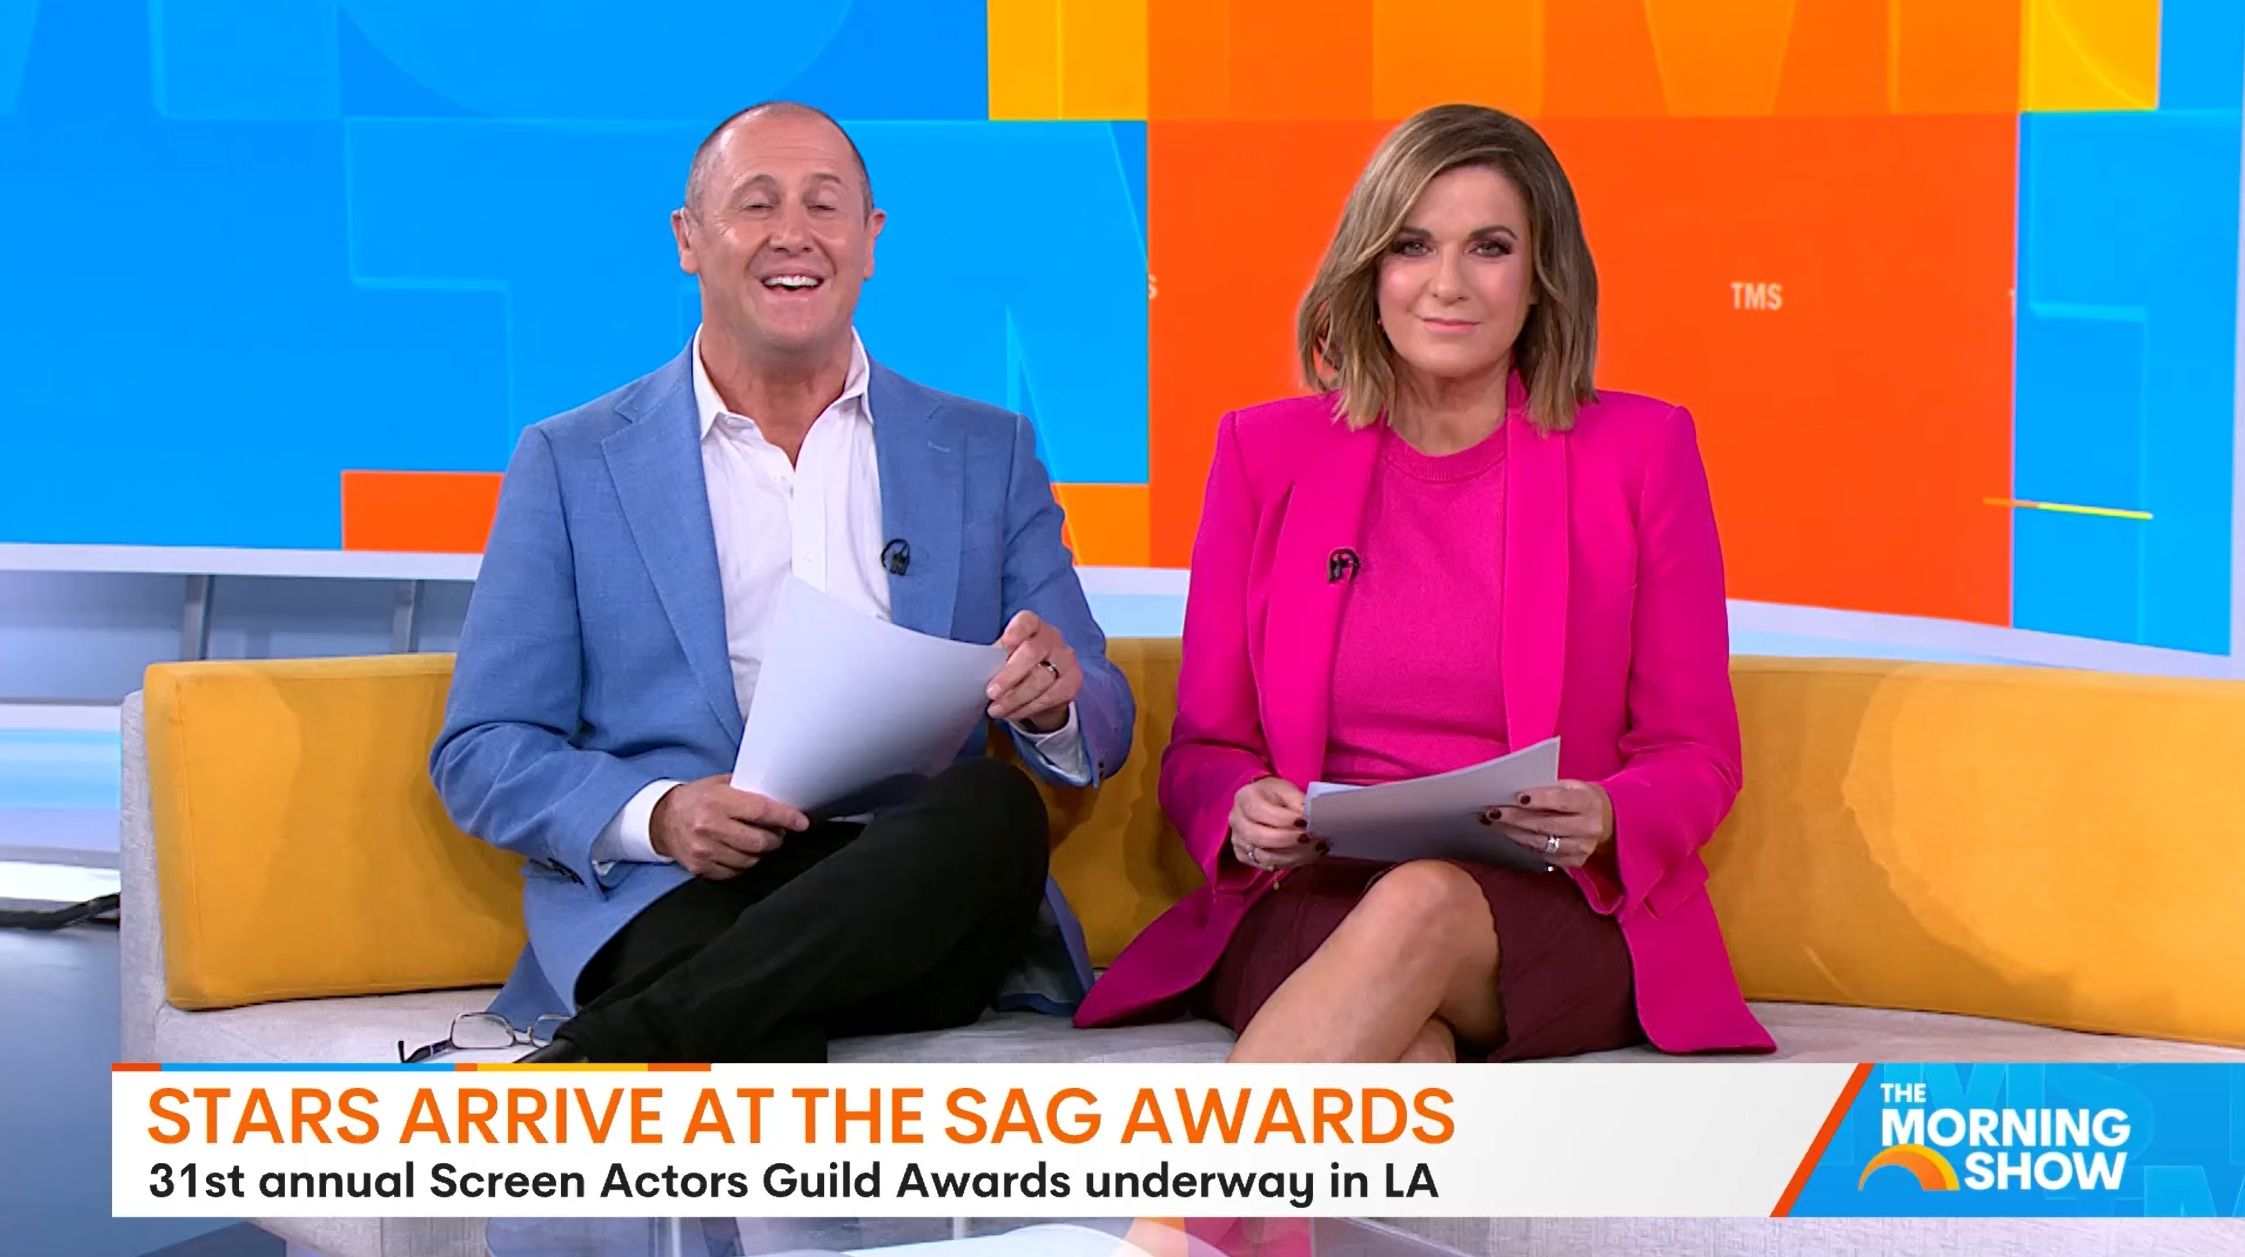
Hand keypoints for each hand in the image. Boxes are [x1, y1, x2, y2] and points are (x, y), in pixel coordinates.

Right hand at [649, 775, 809, 879]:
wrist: (662, 820)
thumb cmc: (696, 800)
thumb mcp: (720, 784)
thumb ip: (748, 790)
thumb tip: (782, 798)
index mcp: (717, 801)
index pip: (761, 811)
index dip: (786, 818)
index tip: (801, 822)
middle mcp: (709, 827)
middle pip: (760, 841)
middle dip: (776, 837)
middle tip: (777, 831)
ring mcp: (704, 850)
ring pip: (751, 860)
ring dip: (761, 852)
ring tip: (757, 841)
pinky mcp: (701, 868)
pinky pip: (736, 872)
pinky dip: (744, 864)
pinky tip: (740, 852)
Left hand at [988, 610, 1080, 732]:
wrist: (1044, 687)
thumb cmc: (1017, 667)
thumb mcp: (1004, 658)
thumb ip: (996, 658)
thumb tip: (976, 669)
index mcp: (1033, 626)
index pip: (1027, 621)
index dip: (1017, 630)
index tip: (1005, 644)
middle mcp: (1053, 638)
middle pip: (1033, 652)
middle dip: (1010, 675)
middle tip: (991, 692)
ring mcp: (1066, 659)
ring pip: (1041, 679)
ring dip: (1015, 698)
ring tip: (996, 710)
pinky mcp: (1073, 681)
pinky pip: (1050, 697)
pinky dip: (1028, 707)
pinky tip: (1012, 713)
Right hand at [1228, 776, 1324, 872]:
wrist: (1262, 803)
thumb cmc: (1275, 796)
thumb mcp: (1287, 790)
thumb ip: (1298, 801)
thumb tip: (1311, 816)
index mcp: (1244, 798)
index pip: (1261, 811)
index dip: (1285, 819)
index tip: (1306, 822)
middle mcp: (1236, 820)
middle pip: (1259, 836)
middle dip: (1289, 840)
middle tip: (1310, 838)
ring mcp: (1237, 839)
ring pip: (1263, 856)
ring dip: (1292, 856)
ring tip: (1313, 850)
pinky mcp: (1242, 855)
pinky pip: (1264, 865)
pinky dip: (1286, 864)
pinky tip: (1302, 857)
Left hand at [1483, 780, 1613, 869]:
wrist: (1605, 819)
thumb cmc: (1579, 798)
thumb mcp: (1571, 786)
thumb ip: (1548, 789)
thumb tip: (1512, 792)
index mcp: (1589, 802)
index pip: (1562, 800)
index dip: (1539, 799)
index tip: (1517, 797)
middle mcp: (1589, 827)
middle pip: (1547, 824)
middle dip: (1516, 818)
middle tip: (1493, 812)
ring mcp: (1583, 847)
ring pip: (1542, 843)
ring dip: (1514, 833)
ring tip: (1495, 823)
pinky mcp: (1575, 862)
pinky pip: (1543, 855)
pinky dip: (1524, 845)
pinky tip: (1511, 835)